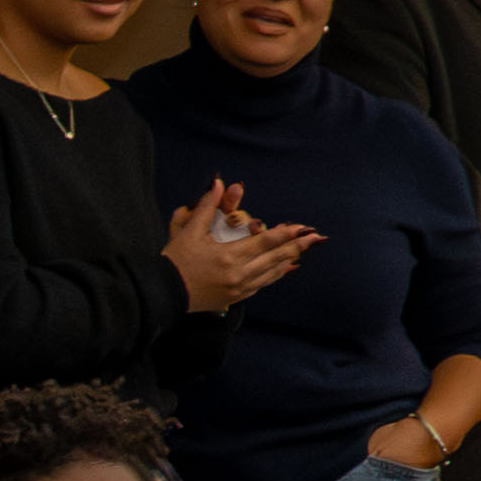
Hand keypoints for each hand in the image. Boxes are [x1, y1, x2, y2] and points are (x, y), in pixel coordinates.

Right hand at [162, 183, 313, 314]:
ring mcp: (239, 288)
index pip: (265, 242)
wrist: (164, 294)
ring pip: (272, 272)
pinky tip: (285, 268)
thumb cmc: (175, 261)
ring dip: (290, 260)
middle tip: (316, 238)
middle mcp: (238, 274)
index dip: (285, 233)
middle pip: (275, 258)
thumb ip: (207, 207)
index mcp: (228, 256)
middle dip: (297, 246)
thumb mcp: (189, 232)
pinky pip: (263, 284)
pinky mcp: (236, 297)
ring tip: (304, 250)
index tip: (302, 227)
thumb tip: (219, 184)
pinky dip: (276, 274)